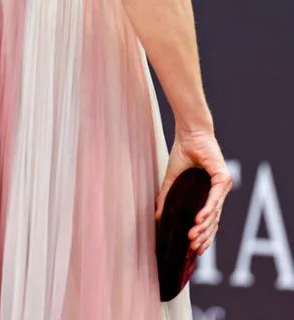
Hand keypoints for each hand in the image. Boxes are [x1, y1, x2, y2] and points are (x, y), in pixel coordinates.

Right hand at [156, 128, 231, 254]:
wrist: (189, 132)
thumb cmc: (183, 151)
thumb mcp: (173, 179)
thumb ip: (167, 197)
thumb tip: (158, 217)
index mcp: (210, 192)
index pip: (210, 219)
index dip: (204, 235)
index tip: (195, 250)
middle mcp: (220, 191)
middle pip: (214, 220)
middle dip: (203, 236)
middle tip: (192, 249)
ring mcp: (224, 185)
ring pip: (214, 212)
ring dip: (204, 227)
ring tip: (192, 238)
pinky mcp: (223, 177)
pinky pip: (215, 198)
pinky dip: (207, 210)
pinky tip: (198, 220)